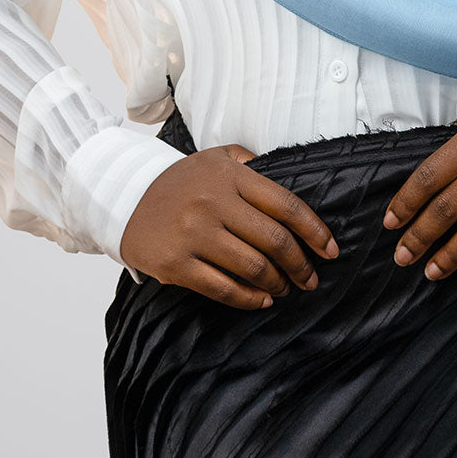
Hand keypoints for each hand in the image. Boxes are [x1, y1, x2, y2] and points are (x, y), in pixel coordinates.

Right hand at [120, 143, 339, 309]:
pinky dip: (248, 299)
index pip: (286, 205)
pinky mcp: (177, 265)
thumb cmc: (182, 180)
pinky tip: (260, 300)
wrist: (125, 196)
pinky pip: (222, 289)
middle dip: (300, 265)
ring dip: (277, 284)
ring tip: (284, 289)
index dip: (314, 231)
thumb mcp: (216, 157)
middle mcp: (215, 204)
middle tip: (310, 278)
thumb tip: (291, 179)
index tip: (330, 250)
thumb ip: (252, 164)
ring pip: (252, 268)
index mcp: (231, 177)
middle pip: (274, 240)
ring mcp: (195, 235)